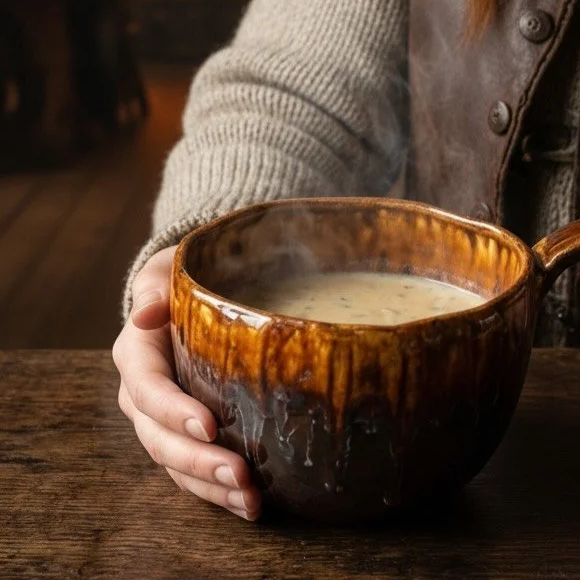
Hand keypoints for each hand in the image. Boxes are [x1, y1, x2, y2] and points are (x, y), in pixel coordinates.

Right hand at [112, 247, 261, 519]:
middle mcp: (142, 395)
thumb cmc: (183, 276)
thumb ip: (157, 286)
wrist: (193, 293)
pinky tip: (249, 503)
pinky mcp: (184, 436)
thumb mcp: (167, 269)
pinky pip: (193, 473)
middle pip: (160, 438)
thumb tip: (146, 313)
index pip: (148, 388)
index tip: (209, 426)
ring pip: (176, 464)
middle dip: (199, 462)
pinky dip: (217, 491)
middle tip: (242, 474)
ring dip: (210, 486)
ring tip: (250, 500)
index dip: (173, 410)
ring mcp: (161, 421)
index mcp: (136, 353)